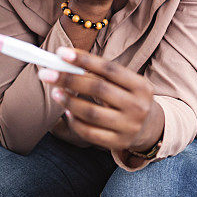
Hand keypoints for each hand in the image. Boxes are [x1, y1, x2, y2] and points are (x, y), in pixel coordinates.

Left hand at [38, 47, 164, 152]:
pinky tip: (67, 112)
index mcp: (140, 86)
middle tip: (46, 73)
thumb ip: (101, 74)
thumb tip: (66, 62)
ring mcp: (129, 127)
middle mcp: (137, 106)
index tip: (61, 53)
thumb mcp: (125, 84)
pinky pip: (89, 133)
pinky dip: (74, 121)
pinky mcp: (118, 143)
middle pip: (98, 89)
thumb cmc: (128, 98)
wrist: (150, 128)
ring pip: (91, 112)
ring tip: (55, 92)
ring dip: (68, 100)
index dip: (84, 60)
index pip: (109, 69)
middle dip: (68, 79)